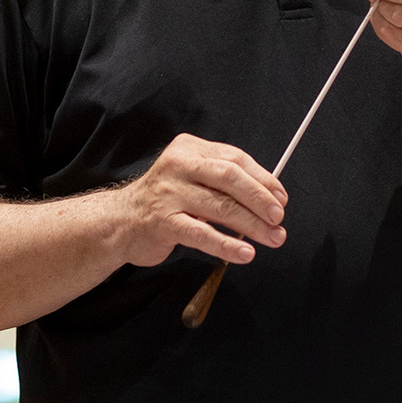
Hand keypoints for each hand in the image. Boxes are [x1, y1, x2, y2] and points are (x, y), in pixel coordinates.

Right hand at [116, 134, 287, 267]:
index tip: (281, 198)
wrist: (120, 222)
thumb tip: (271, 197)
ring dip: (251, 225)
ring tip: (272, 238)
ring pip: (220, 207)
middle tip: (279, 217)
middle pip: (229, 178)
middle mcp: (178, 166)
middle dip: (260, 199)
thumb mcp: (191, 178)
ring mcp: (168, 193)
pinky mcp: (162, 222)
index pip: (234, 159)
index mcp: (190, 149)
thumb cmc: (165, 201)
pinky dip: (227, 245)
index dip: (263, 179)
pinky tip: (245, 254)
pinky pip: (201, 234)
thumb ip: (223, 181)